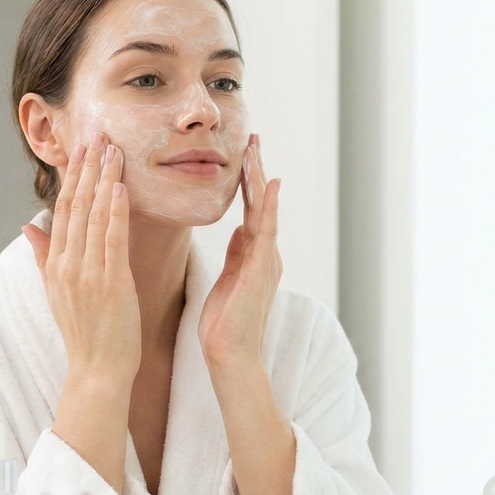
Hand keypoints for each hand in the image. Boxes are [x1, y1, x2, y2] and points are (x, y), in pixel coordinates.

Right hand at [22, 133, 140, 384]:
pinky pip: (112, 240)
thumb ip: (44, 256)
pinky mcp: (110, 283)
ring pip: (93, 216)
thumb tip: (27, 226)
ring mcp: (87, 273)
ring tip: (111, 149)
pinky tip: (120, 186)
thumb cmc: (85, 333)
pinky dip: (114, 211)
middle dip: (86, 167)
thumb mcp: (56, 291)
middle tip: (97, 133)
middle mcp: (67, 264)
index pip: (63, 210)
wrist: (97, 370)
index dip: (72, 176)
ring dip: (103, 179)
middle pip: (76, 205)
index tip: (82, 148)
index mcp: (56, 264)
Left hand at [198, 133, 282, 369]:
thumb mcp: (227, 281)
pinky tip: (270, 185)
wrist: (230, 355)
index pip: (252, 210)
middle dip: (257, 171)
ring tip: (256, 150)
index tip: (244, 154)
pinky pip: (267, 231)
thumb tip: (240, 229)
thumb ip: (237, 254)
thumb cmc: (225, 324)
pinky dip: (270, 206)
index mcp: (255, 256)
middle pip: (262, 204)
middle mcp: (266, 254)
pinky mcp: (262, 270)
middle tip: (252, 138)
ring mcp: (268, 261)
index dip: (249, 182)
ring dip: (261, 179)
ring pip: (265, 210)